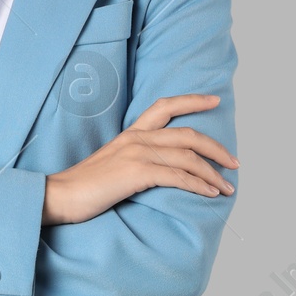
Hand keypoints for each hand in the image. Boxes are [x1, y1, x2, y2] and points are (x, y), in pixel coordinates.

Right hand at [42, 94, 237, 225]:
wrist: (61, 195)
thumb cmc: (85, 185)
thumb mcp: (113, 163)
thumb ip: (135, 159)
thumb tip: (159, 169)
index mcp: (130, 133)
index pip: (164, 106)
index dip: (192, 101)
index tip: (214, 101)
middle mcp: (136, 138)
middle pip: (188, 134)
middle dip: (216, 148)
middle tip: (234, 163)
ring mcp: (137, 153)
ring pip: (188, 156)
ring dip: (213, 173)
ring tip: (227, 187)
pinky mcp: (137, 173)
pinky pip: (178, 176)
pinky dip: (199, 185)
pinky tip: (210, 193)